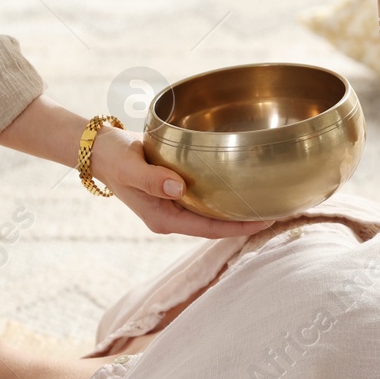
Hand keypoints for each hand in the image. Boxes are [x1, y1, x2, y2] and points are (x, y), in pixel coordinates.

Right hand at [89, 124, 274, 238]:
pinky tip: (243, 188)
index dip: (238, 228)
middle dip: (245, 223)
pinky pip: (206, 199)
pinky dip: (225, 196)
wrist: (99, 149)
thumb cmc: (113, 156)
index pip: (209, 229)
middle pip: (216, 226)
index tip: (265, 221)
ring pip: (213, 214)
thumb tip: (179, 188)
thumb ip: (151, 178)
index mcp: (164, 218)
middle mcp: (172, 217)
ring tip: (268, 203)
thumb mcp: (130, 166)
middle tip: (279, 212)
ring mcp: (174, 206)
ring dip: (237, 211)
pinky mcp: (175, 192)